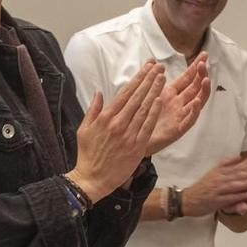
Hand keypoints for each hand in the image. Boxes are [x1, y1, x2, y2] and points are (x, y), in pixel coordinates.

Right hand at [68, 61, 164, 200]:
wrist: (92, 179)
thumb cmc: (87, 155)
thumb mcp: (84, 129)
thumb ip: (93, 110)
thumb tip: (99, 93)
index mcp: (105, 117)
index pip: (125, 93)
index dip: (138, 79)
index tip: (146, 68)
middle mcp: (118, 123)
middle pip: (137, 97)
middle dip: (149, 80)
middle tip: (159, 67)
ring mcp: (128, 135)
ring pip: (144, 109)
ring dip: (154, 92)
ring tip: (162, 78)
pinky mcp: (136, 146)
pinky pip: (147, 126)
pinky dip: (154, 113)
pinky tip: (160, 101)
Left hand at [143, 54, 209, 154]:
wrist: (132, 139)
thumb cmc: (141, 117)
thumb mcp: (147, 94)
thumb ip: (152, 78)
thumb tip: (153, 60)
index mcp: (171, 94)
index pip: (187, 77)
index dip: (195, 66)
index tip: (204, 54)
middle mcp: (178, 104)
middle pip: (195, 87)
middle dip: (200, 74)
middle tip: (204, 63)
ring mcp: (180, 116)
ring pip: (197, 102)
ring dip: (202, 90)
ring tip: (205, 80)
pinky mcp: (178, 129)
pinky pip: (189, 120)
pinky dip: (194, 111)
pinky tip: (196, 101)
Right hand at [183, 151, 246, 213]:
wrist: (187, 200)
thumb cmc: (203, 187)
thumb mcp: (213, 172)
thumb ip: (226, 164)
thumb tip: (239, 157)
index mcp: (219, 172)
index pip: (234, 169)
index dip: (246, 167)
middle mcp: (218, 180)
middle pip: (234, 176)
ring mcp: (216, 190)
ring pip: (232, 186)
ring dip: (244, 184)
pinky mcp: (215, 201)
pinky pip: (227, 198)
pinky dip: (237, 197)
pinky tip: (245, 196)